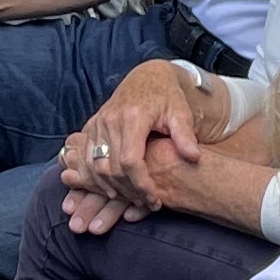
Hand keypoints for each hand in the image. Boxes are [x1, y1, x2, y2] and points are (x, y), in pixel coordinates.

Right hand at [57, 61, 210, 223]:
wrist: (147, 77)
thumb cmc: (168, 97)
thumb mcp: (181, 113)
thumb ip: (185, 136)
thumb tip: (194, 157)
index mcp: (133, 117)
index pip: (130, 160)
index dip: (140, 184)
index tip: (154, 199)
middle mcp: (110, 120)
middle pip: (110, 167)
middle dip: (127, 191)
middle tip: (146, 203)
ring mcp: (98, 123)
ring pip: (95, 166)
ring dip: (110, 187)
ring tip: (131, 198)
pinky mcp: (91, 126)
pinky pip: (85, 158)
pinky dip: (95, 177)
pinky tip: (112, 188)